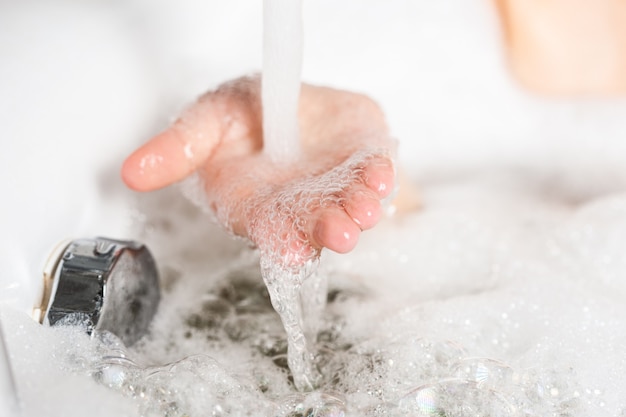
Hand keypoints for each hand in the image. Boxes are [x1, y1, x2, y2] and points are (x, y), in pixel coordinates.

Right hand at [121, 76, 395, 265]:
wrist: (291, 103)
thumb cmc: (247, 115)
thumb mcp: (206, 120)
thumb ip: (177, 147)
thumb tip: (132, 171)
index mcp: (257, 203)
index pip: (266, 227)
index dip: (278, 239)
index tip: (291, 250)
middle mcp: (299, 204)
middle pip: (313, 222)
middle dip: (326, 228)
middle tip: (337, 232)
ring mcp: (336, 187)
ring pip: (348, 205)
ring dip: (358, 209)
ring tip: (365, 209)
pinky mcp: (365, 165)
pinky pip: (375, 175)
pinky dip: (381, 177)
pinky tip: (383, 177)